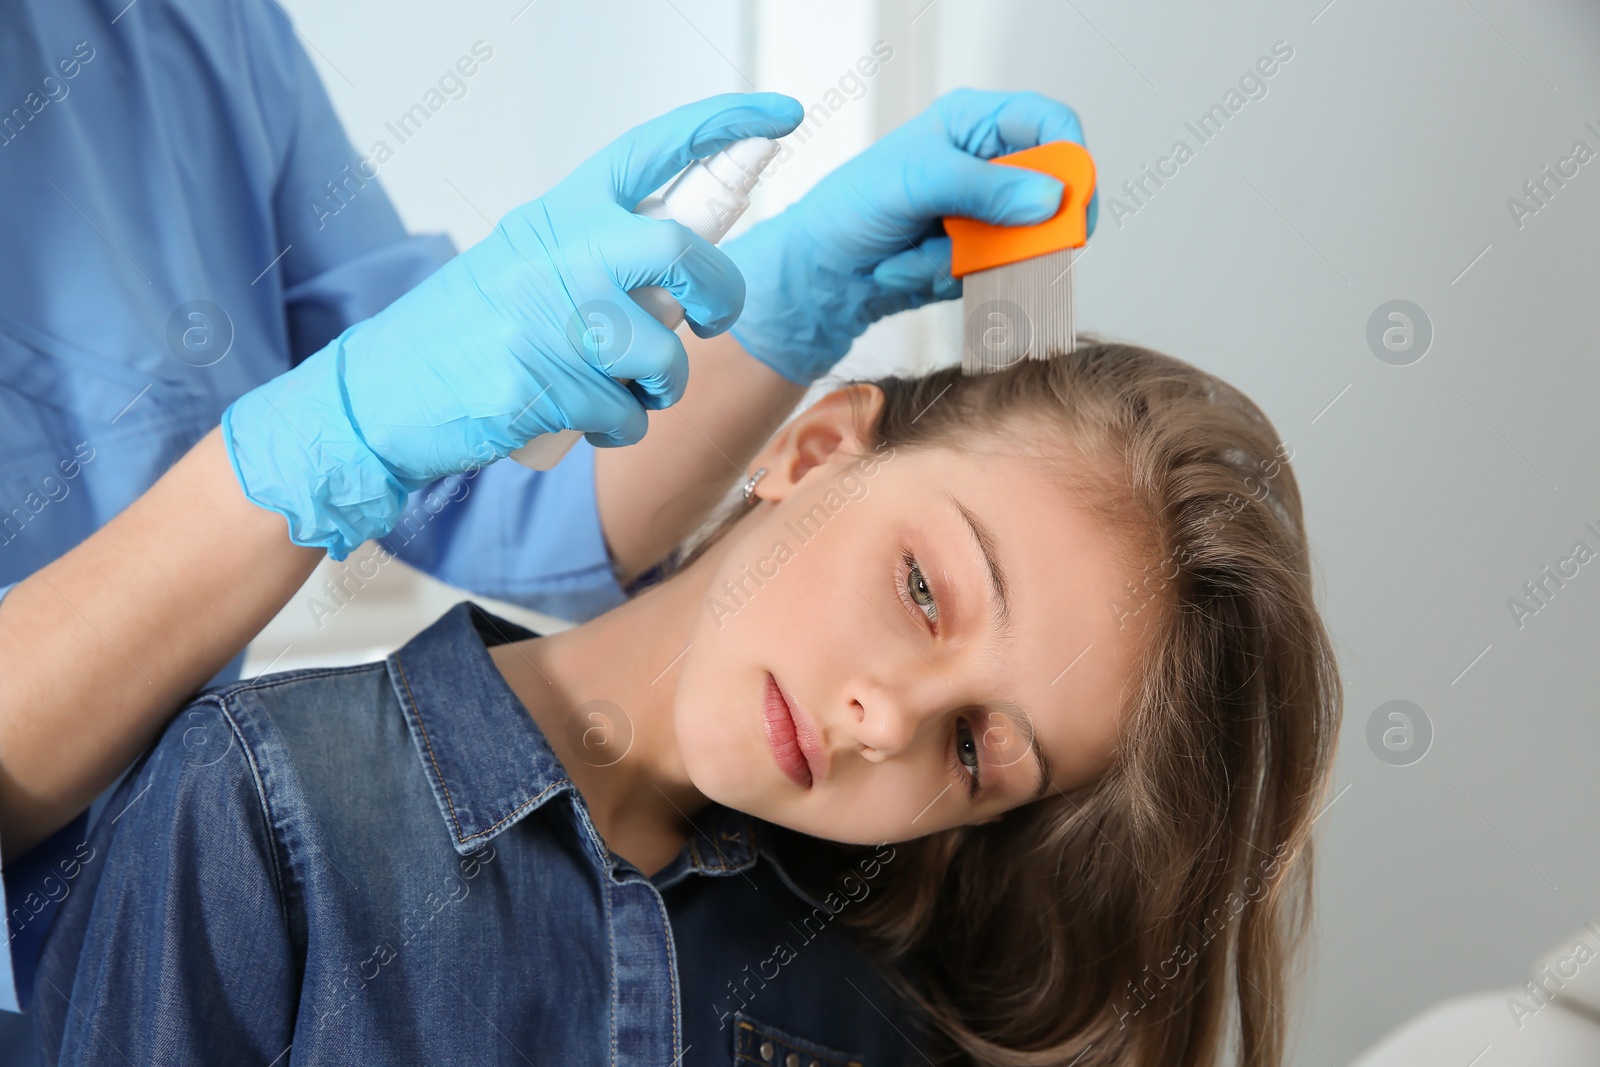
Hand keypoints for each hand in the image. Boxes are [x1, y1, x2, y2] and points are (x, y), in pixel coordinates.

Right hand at [222, 92, 802, 557]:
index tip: (781, 115)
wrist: (380, 396)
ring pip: (662, 356)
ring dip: (659, 389)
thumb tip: (689, 263)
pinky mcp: (539, 386)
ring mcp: (547, 320)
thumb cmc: (466, 332)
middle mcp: (558, 253)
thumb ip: (600, 251)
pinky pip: (625, 417)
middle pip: (683, 254)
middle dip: (721, 296)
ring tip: (623, 390)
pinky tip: (578, 422)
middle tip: (710, 320)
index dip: (724, 125)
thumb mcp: (526, 261)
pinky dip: (617, 430)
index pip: (653, 148)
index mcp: (559, 212)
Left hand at [722, 89, 1097, 384]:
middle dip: (1010, 231)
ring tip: (908, 254)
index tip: (1069, 201)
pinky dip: (947, 280)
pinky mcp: (974, 256)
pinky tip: (907, 269)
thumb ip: (984, 187)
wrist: (817, 272)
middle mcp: (986, 166)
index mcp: (975, 124)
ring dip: (962, 261)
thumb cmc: (849, 209)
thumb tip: (1049, 198)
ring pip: (1020, 246)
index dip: (1071, 159)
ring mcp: (982, 215)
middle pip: (1050, 196)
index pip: (1051, 125)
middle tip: (975, 246)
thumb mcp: (916, 183)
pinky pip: (992, 276)